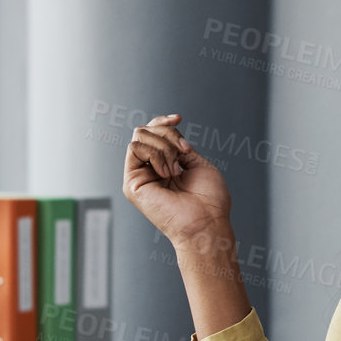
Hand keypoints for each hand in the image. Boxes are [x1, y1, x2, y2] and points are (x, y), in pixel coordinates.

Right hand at [122, 113, 231, 246]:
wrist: (206, 222)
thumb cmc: (209, 200)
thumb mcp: (197, 163)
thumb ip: (178, 147)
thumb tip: (168, 130)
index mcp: (164, 166)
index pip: (153, 133)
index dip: (163, 122)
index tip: (179, 118)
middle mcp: (149, 170)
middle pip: (145, 130)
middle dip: (168, 134)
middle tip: (183, 154)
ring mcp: (139, 176)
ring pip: (139, 136)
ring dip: (164, 147)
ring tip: (176, 169)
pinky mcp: (132, 183)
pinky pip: (134, 148)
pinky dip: (155, 154)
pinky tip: (167, 173)